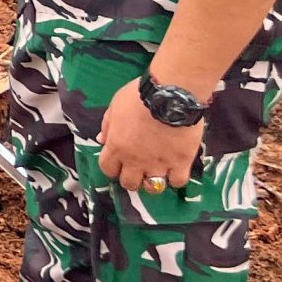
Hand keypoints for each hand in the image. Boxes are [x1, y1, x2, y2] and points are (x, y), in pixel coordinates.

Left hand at [96, 78, 204, 194]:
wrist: (170, 95)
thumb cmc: (139, 96)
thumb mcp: (115, 105)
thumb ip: (108, 125)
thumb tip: (102, 141)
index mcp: (117, 147)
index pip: (107, 169)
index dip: (113, 168)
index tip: (119, 163)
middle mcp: (135, 160)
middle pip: (129, 183)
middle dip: (132, 178)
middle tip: (139, 169)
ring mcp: (158, 164)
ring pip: (153, 187)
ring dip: (153, 181)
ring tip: (158, 171)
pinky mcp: (180, 163)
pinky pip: (177, 182)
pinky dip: (176, 177)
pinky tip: (176, 168)